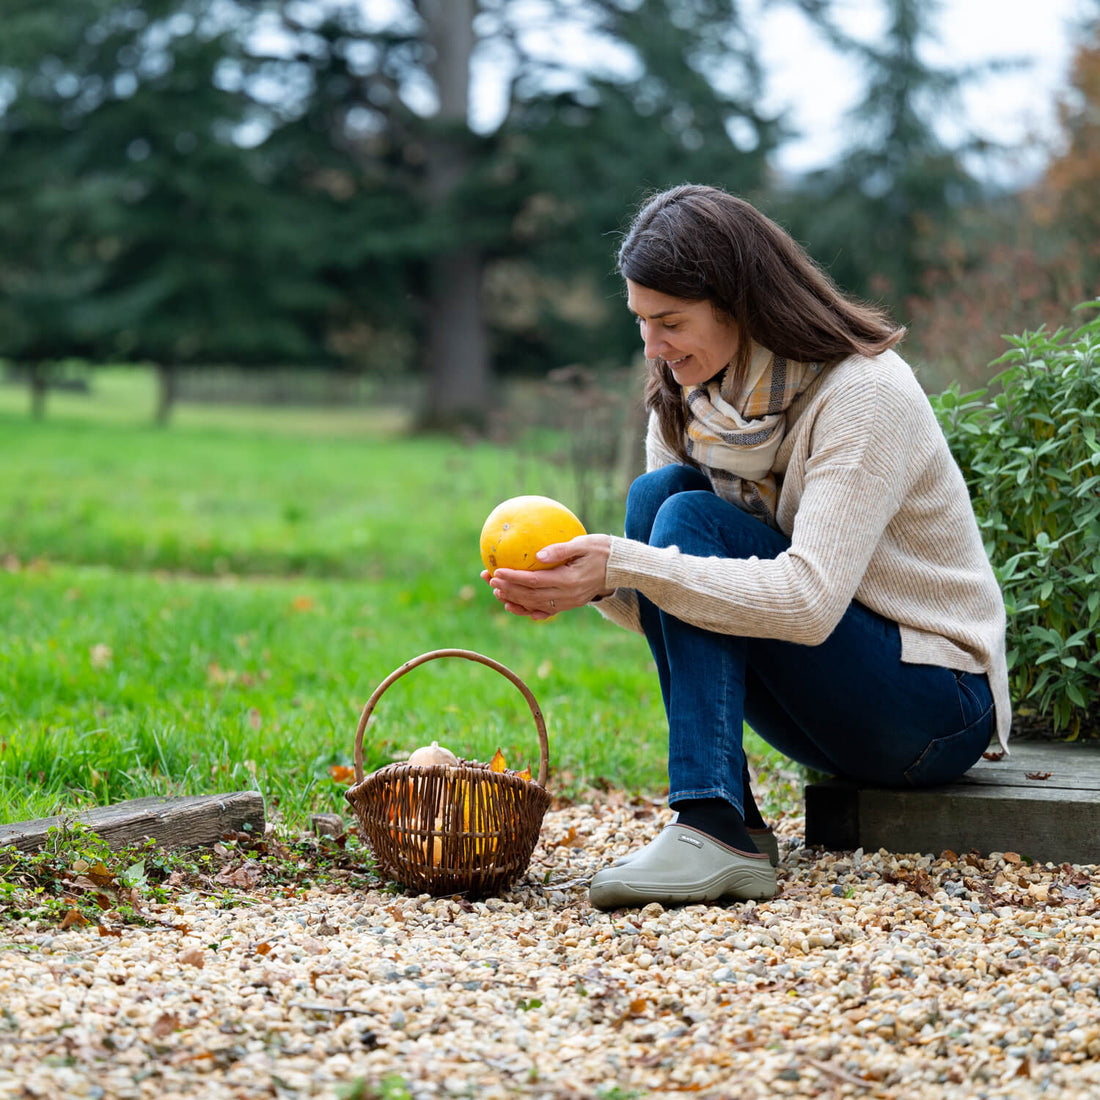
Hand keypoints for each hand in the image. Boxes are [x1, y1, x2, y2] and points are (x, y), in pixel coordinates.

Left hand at [484, 533, 613, 618]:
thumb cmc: (602, 550)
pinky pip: (544, 611)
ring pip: (535, 606)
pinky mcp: (569, 604)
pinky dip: (527, 610)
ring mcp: (568, 603)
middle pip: (530, 596)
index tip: (496, 571)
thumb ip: (561, 550)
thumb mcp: (584, 544)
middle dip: (507, 588)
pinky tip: (513, 606)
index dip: (513, 577)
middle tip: (489, 579)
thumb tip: (538, 555)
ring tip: (496, 591)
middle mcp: (567, 596)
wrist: (621, 568)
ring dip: (514, 600)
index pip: (534, 581)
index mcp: (568, 580)